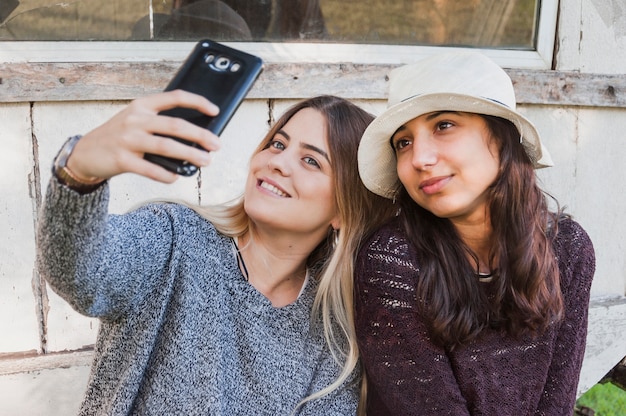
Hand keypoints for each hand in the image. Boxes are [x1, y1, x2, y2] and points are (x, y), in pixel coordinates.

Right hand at [66, 90, 220, 182]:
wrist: (84, 153)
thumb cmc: (119, 137)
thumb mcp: (136, 121)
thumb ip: (160, 124)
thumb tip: (195, 137)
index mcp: (142, 106)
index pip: (174, 97)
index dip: (197, 102)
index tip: (215, 110)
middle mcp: (135, 119)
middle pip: (175, 125)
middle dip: (200, 135)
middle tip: (216, 145)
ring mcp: (128, 139)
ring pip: (166, 146)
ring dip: (190, 155)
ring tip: (205, 161)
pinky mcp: (122, 159)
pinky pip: (149, 169)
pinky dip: (165, 174)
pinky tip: (176, 177)